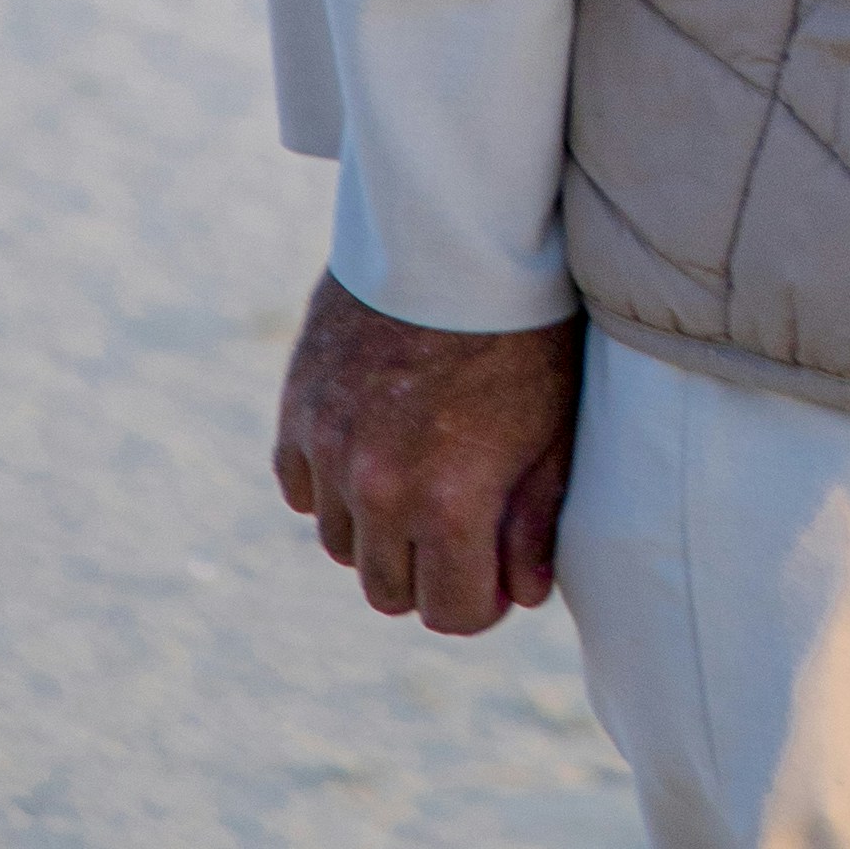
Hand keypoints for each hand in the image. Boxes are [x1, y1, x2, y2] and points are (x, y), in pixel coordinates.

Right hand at [270, 269, 584, 637]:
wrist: (463, 234)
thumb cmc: (527, 331)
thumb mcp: (552, 429)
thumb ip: (535, 524)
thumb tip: (523, 595)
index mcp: (448, 501)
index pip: (452, 613)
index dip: (482, 602)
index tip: (497, 574)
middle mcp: (377, 488)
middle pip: (389, 592)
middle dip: (430, 574)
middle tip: (461, 530)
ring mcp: (328, 449)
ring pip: (340, 546)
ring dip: (378, 532)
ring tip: (420, 480)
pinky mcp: (298, 412)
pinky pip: (302, 490)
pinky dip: (332, 487)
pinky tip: (374, 450)